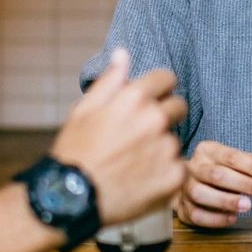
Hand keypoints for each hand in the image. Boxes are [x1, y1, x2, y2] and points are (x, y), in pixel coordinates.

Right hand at [51, 48, 187, 225]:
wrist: (72, 198)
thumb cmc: (75, 153)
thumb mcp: (84, 110)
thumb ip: (110, 80)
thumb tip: (123, 53)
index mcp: (134, 98)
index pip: (167, 78)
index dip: (158, 89)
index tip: (150, 101)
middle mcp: (155, 119)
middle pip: (178, 107)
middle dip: (164, 115)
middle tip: (141, 136)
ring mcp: (167, 148)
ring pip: (175, 139)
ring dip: (162, 147)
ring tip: (135, 162)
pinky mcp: (174, 176)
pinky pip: (179, 168)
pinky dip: (166, 174)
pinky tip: (143, 179)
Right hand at [178, 141, 251, 228]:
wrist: (187, 182)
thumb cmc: (218, 170)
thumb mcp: (240, 162)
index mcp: (208, 150)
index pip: (231, 156)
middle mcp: (193, 167)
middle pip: (216, 175)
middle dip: (243, 184)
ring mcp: (184, 188)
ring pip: (202, 194)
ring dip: (226, 201)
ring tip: (247, 206)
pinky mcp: (182, 208)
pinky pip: (196, 214)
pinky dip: (214, 218)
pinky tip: (231, 218)